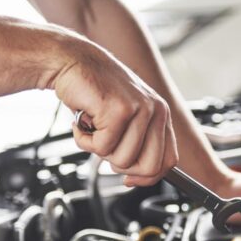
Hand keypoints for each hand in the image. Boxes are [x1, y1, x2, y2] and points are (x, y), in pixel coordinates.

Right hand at [53, 39, 177, 186]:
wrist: (71, 61)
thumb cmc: (94, 91)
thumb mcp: (124, 118)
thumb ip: (136, 144)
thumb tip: (136, 178)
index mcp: (161, 114)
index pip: (169, 161)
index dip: (147, 177)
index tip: (128, 178)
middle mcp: (156, 110)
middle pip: (149, 167)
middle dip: (121, 166)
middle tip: (105, 146)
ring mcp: (140, 109)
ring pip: (123, 160)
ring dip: (98, 149)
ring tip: (92, 127)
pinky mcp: (119, 110)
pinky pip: (102, 147)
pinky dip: (84, 140)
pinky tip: (82, 120)